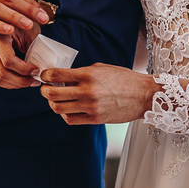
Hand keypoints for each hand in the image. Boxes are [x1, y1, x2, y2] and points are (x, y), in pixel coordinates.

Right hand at [0, 24, 40, 88]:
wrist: (13, 15)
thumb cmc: (25, 23)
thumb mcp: (31, 32)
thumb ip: (35, 49)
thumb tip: (43, 69)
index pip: (8, 61)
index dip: (24, 70)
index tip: (37, 70)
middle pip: (2, 73)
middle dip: (21, 81)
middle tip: (35, 81)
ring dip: (15, 85)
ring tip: (28, 82)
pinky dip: (8, 83)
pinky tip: (20, 80)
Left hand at [39, 64, 160, 124]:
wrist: (144, 96)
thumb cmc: (124, 79)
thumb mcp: (101, 68)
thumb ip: (81, 73)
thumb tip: (63, 77)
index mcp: (88, 74)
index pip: (56, 75)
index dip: (45, 75)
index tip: (44, 76)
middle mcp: (87, 91)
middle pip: (52, 94)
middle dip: (44, 91)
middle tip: (45, 88)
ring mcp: (91, 107)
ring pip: (58, 109)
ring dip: (52, 104)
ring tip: (55, 100)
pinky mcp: (95, 119)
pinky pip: (71, 119)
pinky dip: (65, 114)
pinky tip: (68, 109)